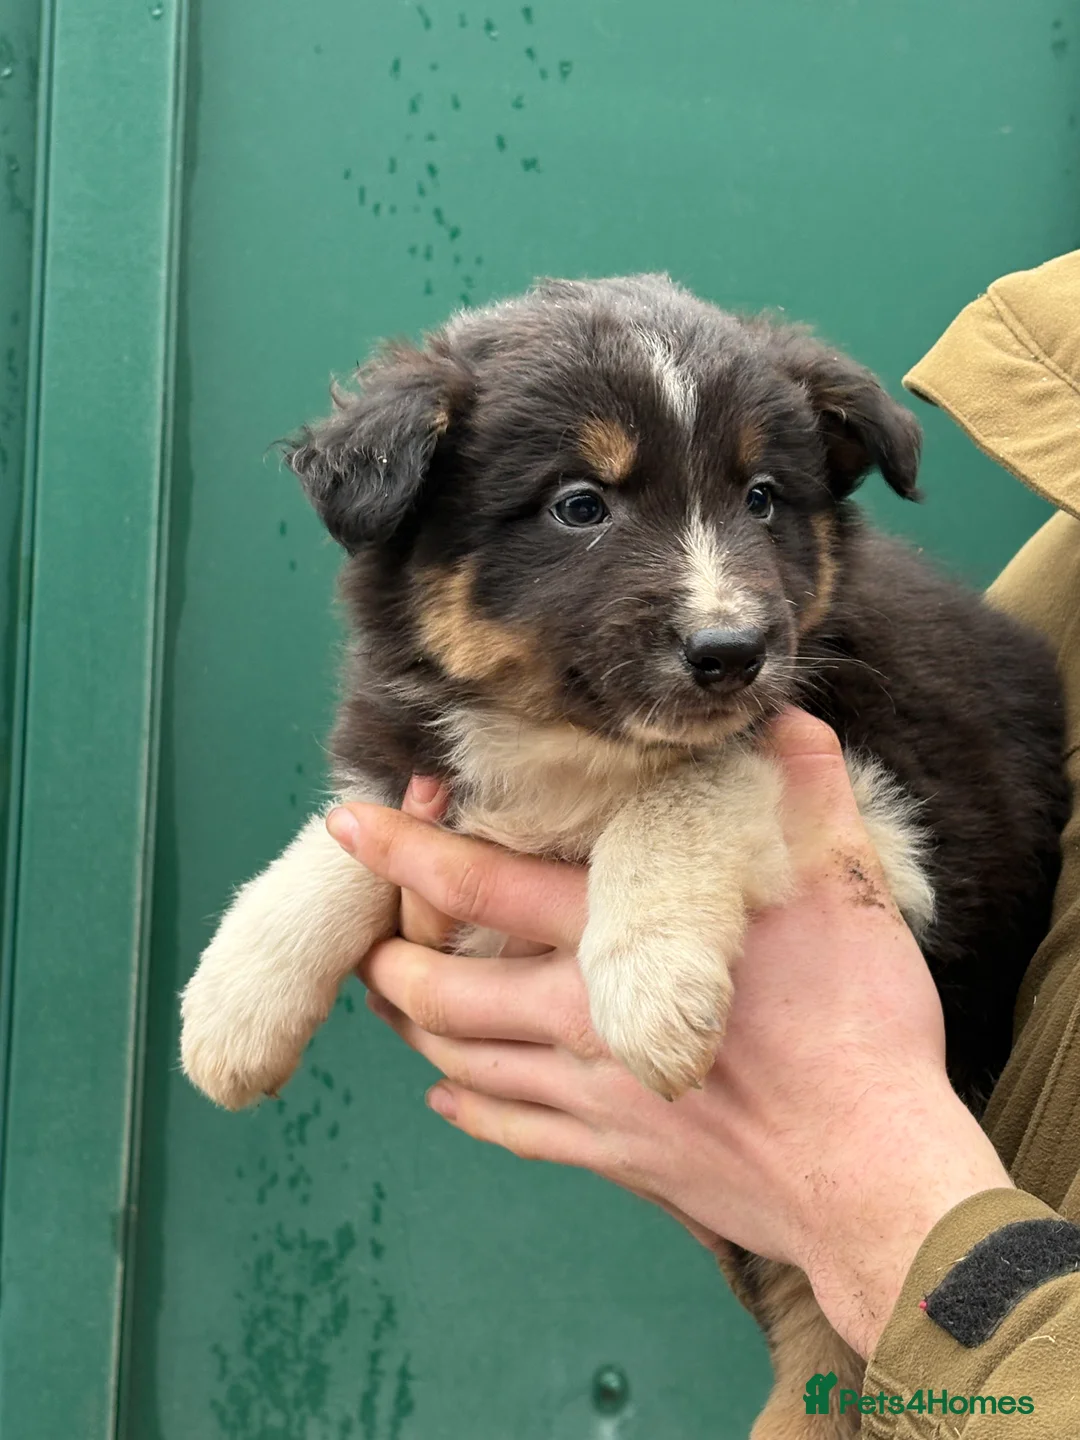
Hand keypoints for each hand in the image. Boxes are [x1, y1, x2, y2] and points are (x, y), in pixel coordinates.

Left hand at [325, 710, 1011, 1356]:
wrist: (874, 1180)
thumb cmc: (859, 1029)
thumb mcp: (844, 889)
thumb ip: (805, 791)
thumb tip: (782, 719)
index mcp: (618, 945)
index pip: (480, 885)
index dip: (405, 851)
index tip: (350, 824)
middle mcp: (580, 1023)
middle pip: (440, 991)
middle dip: (388, 959)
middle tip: (371, 935)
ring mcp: (590, 1098)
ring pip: (461, 1062)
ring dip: (416, 1026)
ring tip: (399, 996)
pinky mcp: (613, 1158)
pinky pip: (511, 1131)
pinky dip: (468, 1107)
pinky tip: (453, 1094)